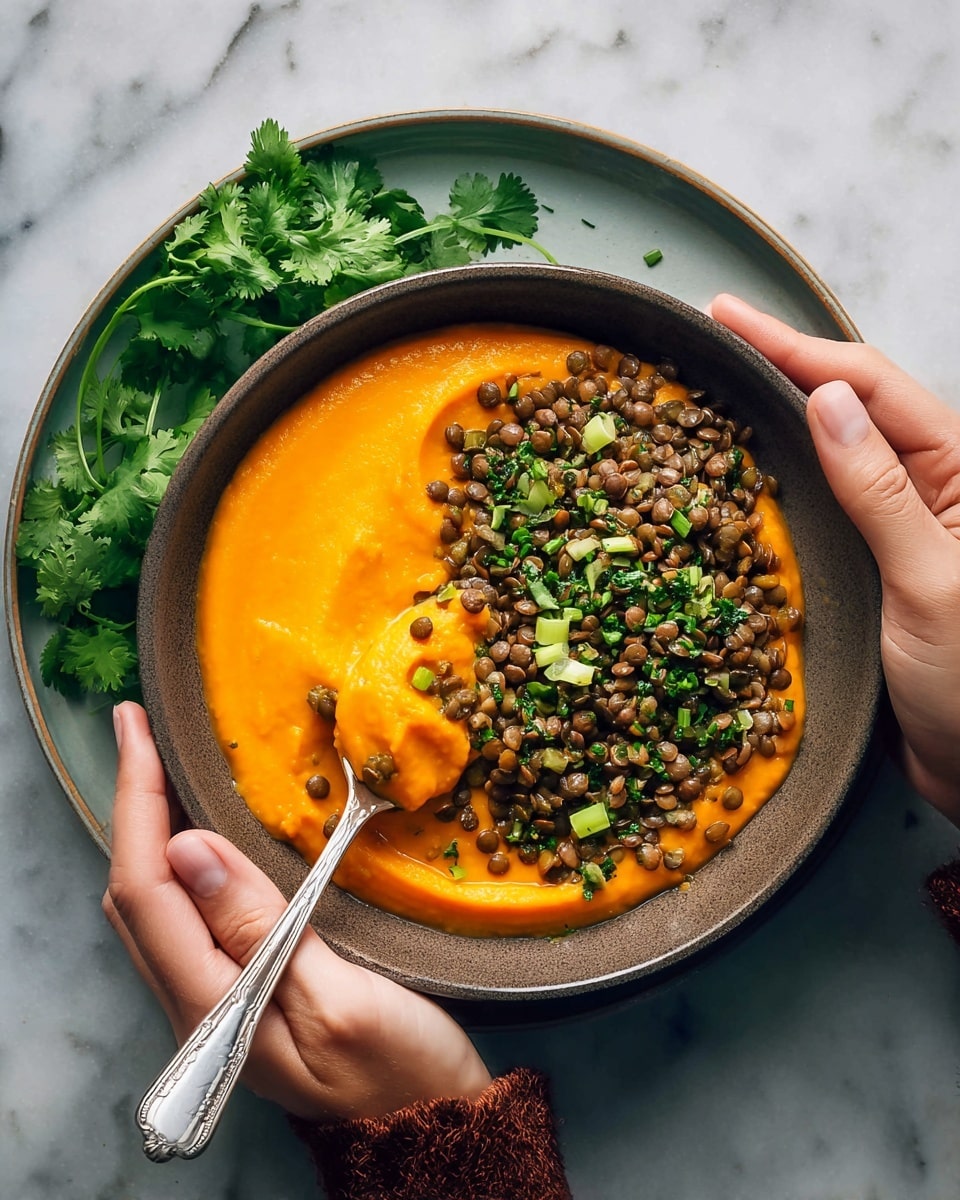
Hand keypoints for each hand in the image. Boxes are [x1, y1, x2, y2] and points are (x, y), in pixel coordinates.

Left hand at [103, 701, 491, 1120]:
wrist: (430, 1130)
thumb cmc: (400, 1069)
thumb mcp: (342, 999)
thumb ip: (261, 929)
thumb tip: (192, 848)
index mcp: (215, 1004)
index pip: (147, 888)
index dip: (136, 801)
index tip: (136, 729)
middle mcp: (197, 1003)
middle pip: (136, 893)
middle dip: (132, 804)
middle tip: (145, 732)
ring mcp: (215, 1000)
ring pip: (156, 905)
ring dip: (152, 830)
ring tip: (164, 766)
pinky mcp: (240, 993)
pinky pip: (187, 917)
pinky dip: (182, 861)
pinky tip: (205, 831)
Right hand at [711, 294, 959, 825]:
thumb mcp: (933, 583)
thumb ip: (881, 492)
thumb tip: (828, 400)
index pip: (872, 385)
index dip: (798, 346)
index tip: (730, 318)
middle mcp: (929, 490)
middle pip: (849, 404)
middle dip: (783, 364)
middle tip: (713, 336)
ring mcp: (897, 529)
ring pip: (829, 454)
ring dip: (776, 417)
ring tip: (718, 387)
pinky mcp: (870, 568)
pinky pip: (820, 510)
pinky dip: (778, 483)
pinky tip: (743, 472)